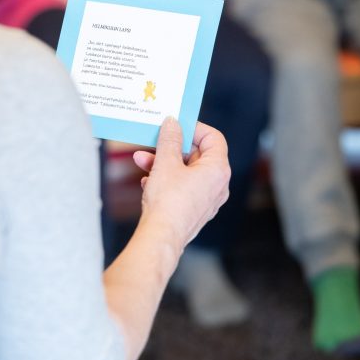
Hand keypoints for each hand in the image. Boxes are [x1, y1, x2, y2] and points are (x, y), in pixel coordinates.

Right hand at [132, 118, 229, 251]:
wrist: (161, 236)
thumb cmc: (168, 201)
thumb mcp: (166, 162)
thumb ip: (170, 139)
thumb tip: (172, 123)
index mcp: (218, 170)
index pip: (213, 138)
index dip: (194, 128)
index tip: (176, 125)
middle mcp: (218, 185)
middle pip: (198, 155)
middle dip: (172, 147)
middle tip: (154, 141)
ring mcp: (207, 199)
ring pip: (187, 172)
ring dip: (164, 163)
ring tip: (141, 161)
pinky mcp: (194, 210)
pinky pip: (183, 187)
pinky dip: (166, 180)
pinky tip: (147, 181)